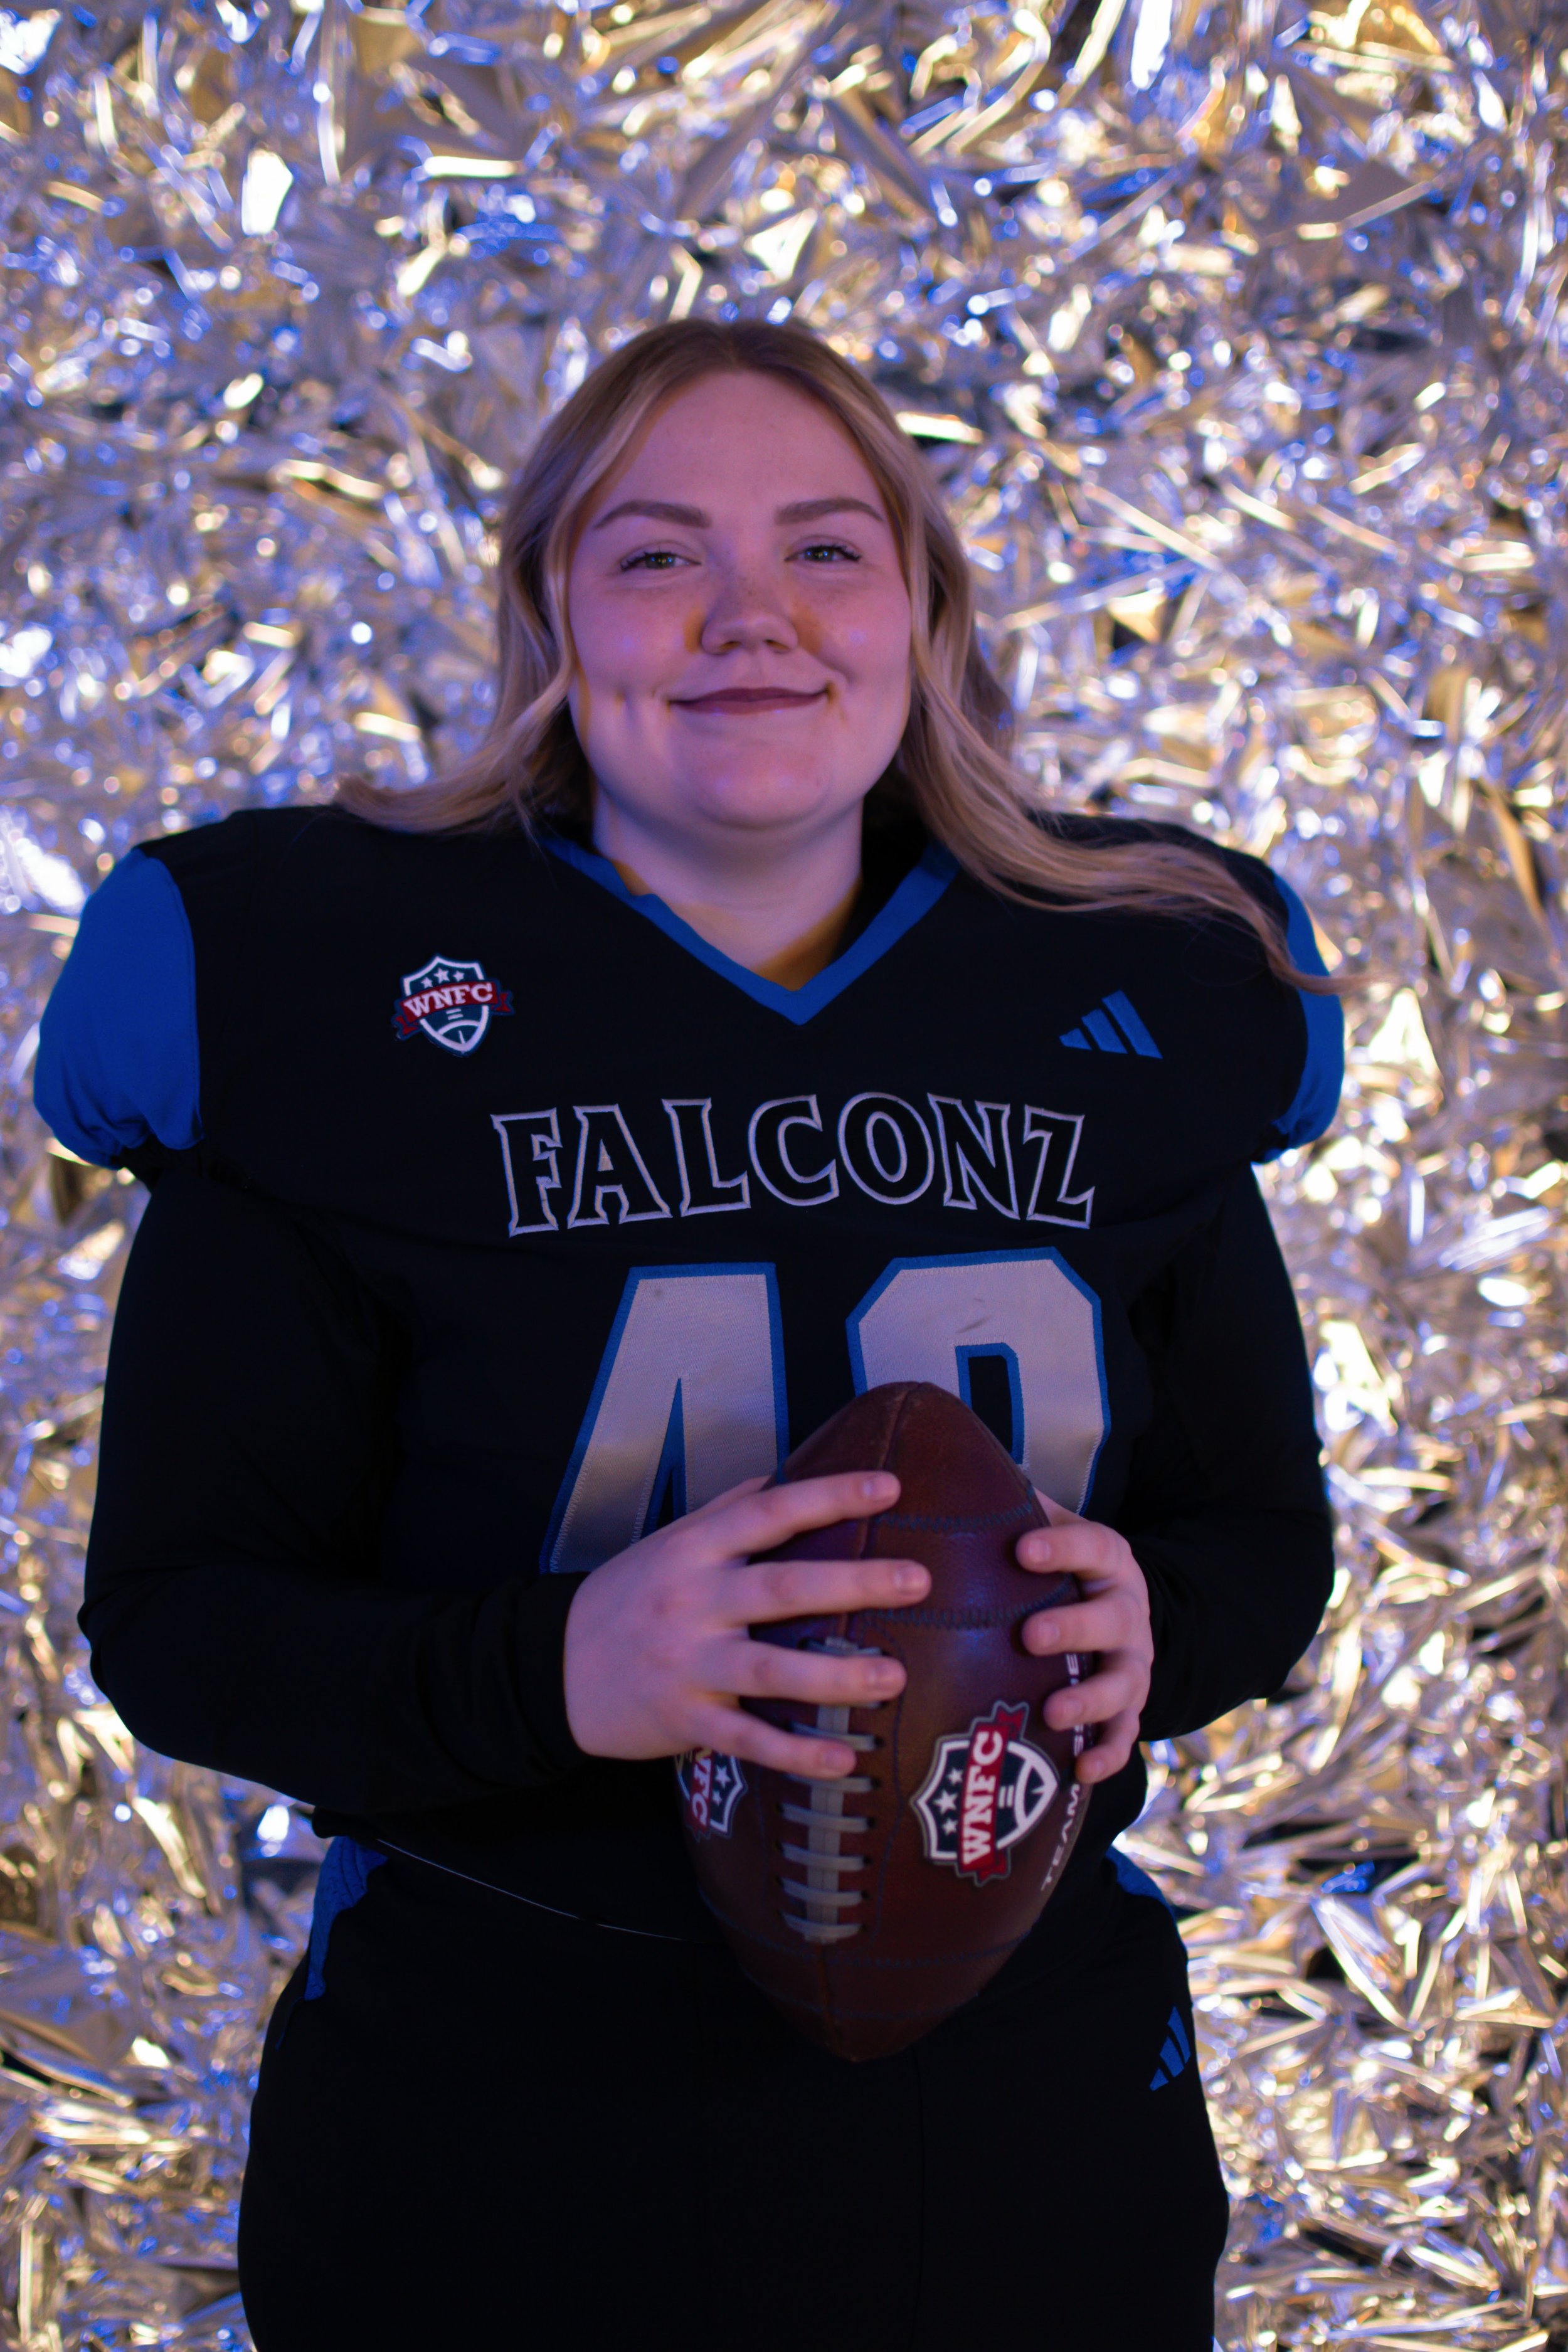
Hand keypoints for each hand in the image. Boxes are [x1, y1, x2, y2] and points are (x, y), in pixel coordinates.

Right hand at [563, 1473, 930, 1780]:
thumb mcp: (669, 1542)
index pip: (772, 1512)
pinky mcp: (684, 1719)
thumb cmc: (627, 1597)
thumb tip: (784, 1476)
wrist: (552, 1666)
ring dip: (836, 1675)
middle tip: (918, 1580)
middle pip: (783, 1588)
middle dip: (854, 1584)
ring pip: (771, 1668)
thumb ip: (729, 1511)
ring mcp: (688, 1663)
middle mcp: (695, 1600)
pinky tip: (843, 1762)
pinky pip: (747, 1739)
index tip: (890, 1487)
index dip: (831, 1496)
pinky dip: (795, 1753)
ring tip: (894, 1678)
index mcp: (696, 1549)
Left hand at [1016, 1499, 1152, 1784]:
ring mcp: (1132, 1665)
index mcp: (1108, 1562)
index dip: (1062, 1548)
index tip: (1021, 1550)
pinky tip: (1081, 1772)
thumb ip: (1015, 1512)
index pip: (1093, 1546)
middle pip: (1111, 1620)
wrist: (1122, 1616)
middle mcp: (1128, 1614)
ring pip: (1123, 1684)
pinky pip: (1125, 1736)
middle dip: (1073, 1628)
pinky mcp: (1130, 1710)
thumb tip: (950, 1476)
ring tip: (1053, 1714)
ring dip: (1090, 1700)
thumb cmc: (1064, 1574)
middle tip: (1030, 1636)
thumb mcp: (1052, 1534)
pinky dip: (1108, 1755)